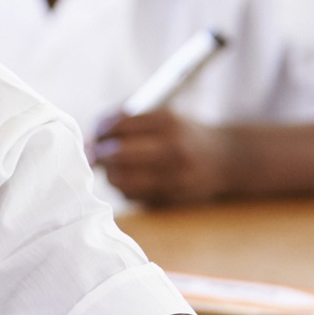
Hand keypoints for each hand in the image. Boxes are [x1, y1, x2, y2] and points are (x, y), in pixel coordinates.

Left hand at [92, 109, 231, 205]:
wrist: (225, 158)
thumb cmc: (183, 134)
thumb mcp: (162, 117)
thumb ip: (125, 123)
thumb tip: (88, 142)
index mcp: (168, 121)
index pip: (118, 125)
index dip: (101, 130)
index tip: (98, 133)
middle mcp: (172, 149)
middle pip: (117, 154)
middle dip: (99, 154)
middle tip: (96, 153)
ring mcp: (174, 176)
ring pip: (121, 179)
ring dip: (109, 173)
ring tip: (112, 167)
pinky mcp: (172, 197)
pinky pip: (132, 196)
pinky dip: (122, 188)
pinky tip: (129, 179)